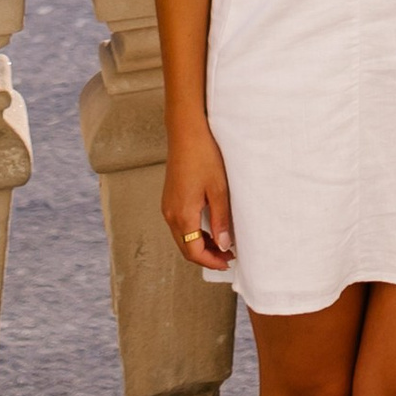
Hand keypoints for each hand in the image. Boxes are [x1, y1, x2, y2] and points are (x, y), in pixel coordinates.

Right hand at [163, 130, 236, 270]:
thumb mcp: (218, 189)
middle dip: (206, 256)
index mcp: (182, 215)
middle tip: (227, 257)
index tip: (228, 262)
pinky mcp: (169, 199)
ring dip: (199, 245)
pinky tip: (208, 228)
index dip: (211, 261)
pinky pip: (179, 225)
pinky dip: (193, 233)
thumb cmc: (204, 156)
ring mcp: (167, 206)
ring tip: (221, 244)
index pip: (194, 252)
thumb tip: (223, 245)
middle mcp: (170, 214)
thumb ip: (220, 220)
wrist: (186, 133)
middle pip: (186, 248)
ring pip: (182, 237)